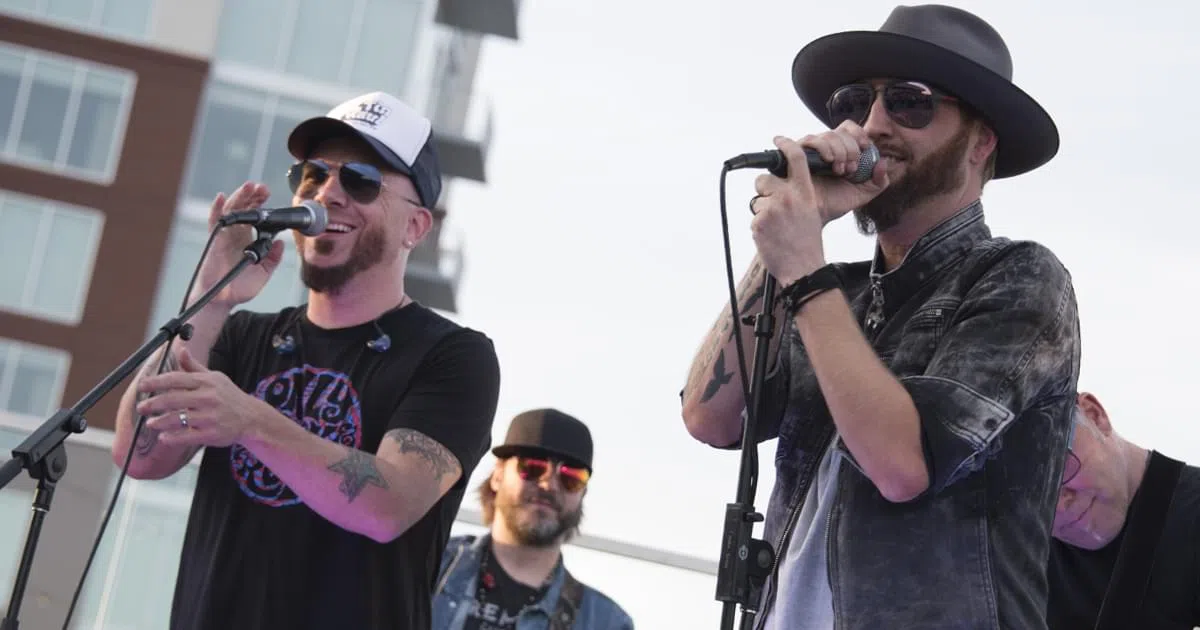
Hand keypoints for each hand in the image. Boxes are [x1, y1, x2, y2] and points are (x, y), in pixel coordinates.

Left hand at [137, 348, 269, 447]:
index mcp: (206, 382)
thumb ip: (193, 366)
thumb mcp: (214, 377)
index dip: (156, 382)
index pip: (175, 379)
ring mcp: (209, 417)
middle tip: (141, 407)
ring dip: (159, 422)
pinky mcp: (211, 434)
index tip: (142, 385)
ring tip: (150, 423)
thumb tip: (180, 349)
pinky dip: (172, 438)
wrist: (251, 418)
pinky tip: (163, 437)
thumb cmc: (229, 396)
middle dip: (152, 404)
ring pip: (177, 419)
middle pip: (172, 399)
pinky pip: (186, 436)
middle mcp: (208, 398)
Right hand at [190, 182, 285, 308]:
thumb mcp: (263, 273)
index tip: (269, 195)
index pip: (256, 217)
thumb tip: (281, 243)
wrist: (222, 299)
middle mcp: (237, 234)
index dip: (261, 204)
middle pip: (244, 209)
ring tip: (249, 186)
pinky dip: (217, 208)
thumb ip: (273, 258)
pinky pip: (214, 221)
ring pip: (232, 211)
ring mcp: (225, 236)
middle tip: (262, 187)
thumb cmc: (240, 287)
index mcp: (248, 239)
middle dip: (253, 196)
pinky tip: (222, 197)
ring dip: (240, 197)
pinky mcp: (215, 240)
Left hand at [750, 126, 888, 284]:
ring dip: (763, 205)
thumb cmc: (811, 241)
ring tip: (774, 220)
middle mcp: (789, 197)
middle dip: (766, 187)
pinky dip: (760, 223)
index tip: (779, 139)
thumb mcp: (822, 212)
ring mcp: (772, 209)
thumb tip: (852, 169)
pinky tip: (770, 233)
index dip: (786, 144)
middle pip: (765, 178)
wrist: (803, 268)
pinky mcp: (759, 222)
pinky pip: (754, 214)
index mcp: (806, 192)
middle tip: (774, 200)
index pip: (796, 157)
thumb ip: (827, 191)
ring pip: (757, 197)